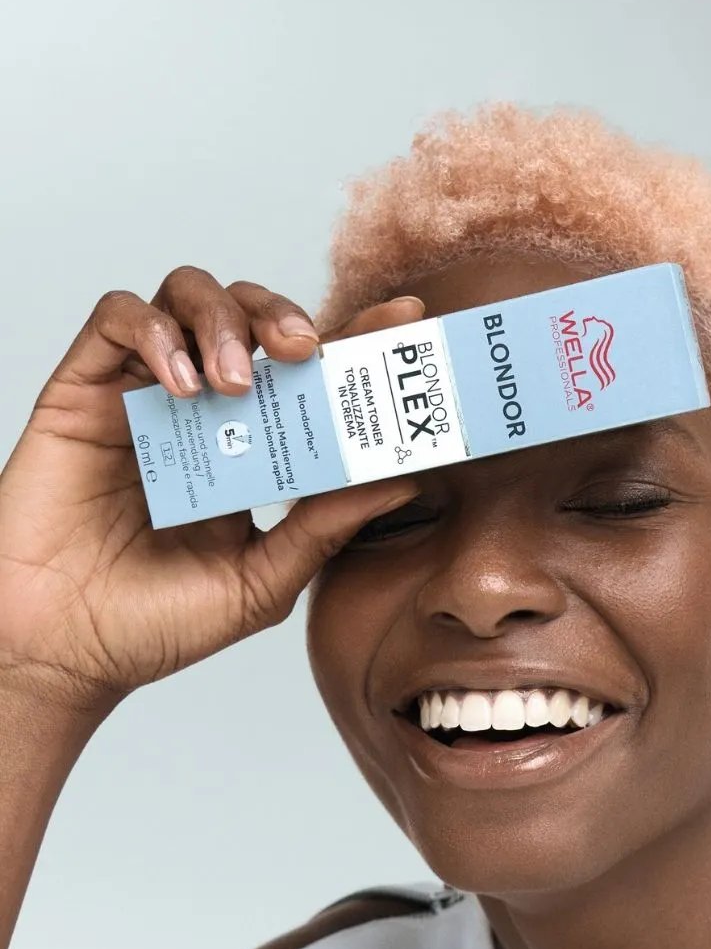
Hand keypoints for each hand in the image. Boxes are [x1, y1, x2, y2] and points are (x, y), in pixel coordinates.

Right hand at [0, 268, 426, 718]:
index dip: (355, 335)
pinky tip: (179, 386)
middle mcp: (203, 410)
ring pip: (188, 296)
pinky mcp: (85, 390)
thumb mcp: (263, 582)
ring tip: (235, 380)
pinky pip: (117, 317)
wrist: (65, 652)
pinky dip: (155, 333)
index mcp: (254, 448)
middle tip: (305, 350)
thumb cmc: (156, 624)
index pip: (311, 373)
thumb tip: (406, 479)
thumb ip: (326, 529)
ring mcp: (143, 395)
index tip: (404, 320)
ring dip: (223, 320)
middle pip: (252, 314)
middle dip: (286, 314)